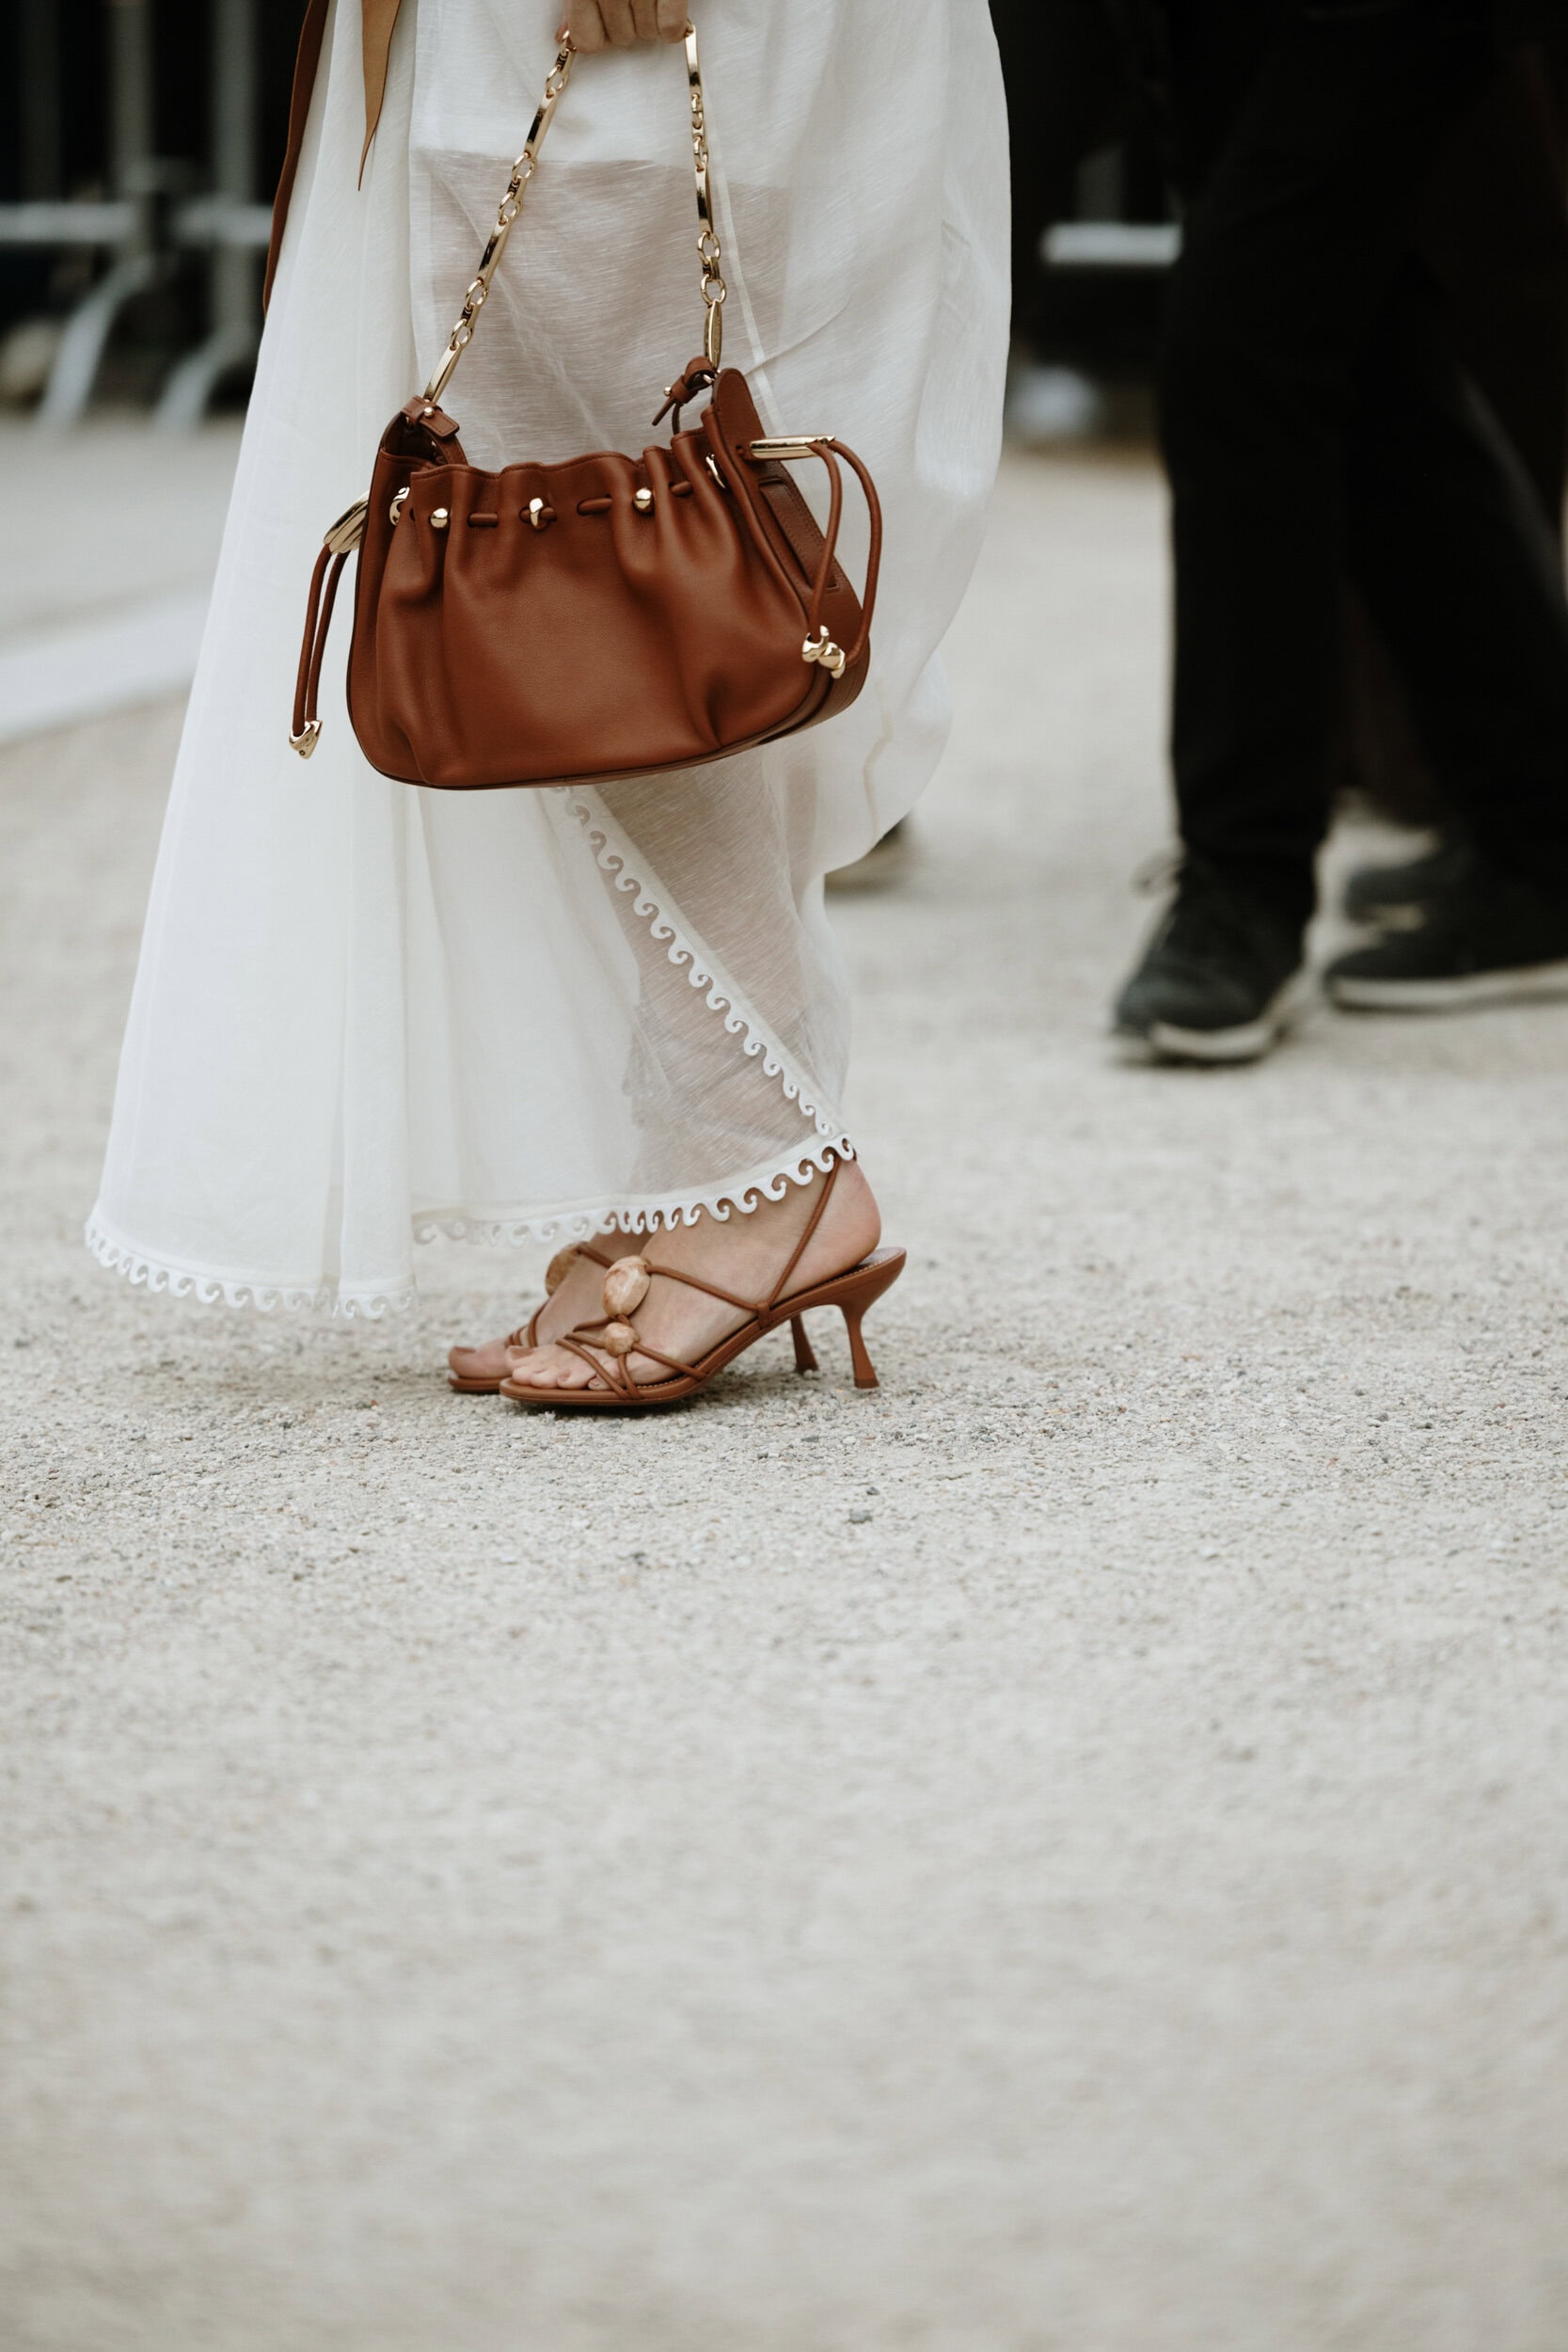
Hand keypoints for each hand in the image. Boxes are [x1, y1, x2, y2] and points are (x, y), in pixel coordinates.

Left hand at [564, 1, 686, 50]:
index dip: (597, 36)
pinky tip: (668, 6)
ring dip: (651, 21)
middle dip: (627, 25)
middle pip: (620, 40)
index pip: (586, 42)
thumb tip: (564, 37)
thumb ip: (576, 5)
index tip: (603, 22)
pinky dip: (673, 24)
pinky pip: (669, 27)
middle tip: (632, 2)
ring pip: (647, 34)